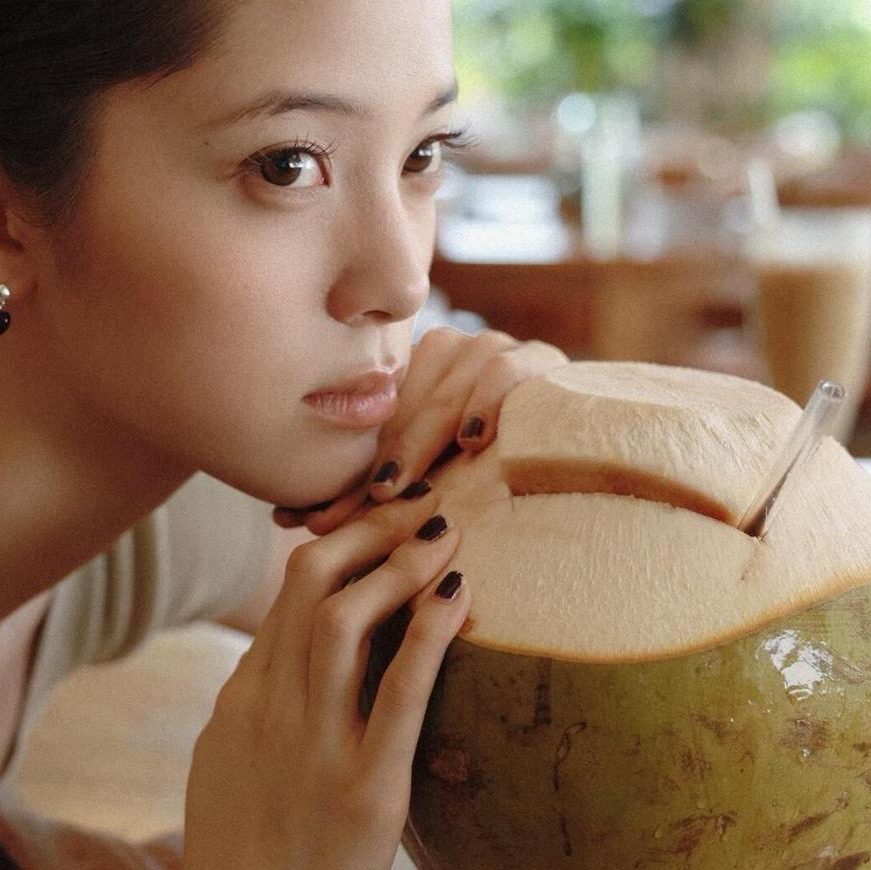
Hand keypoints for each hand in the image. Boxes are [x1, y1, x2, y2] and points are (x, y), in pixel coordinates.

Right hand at [174, 490, 470, 869]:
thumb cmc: (240, 868)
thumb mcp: (224, 769)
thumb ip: (255, 710)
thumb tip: (284, 660)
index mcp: (238, 703)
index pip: (283, 595)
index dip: (336, 543)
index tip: (380, 518)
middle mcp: (269, 712)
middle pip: (309, 586)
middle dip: (367, 532)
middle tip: (416, 504)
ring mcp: (313, 749)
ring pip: (342, 621)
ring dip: (397, 564)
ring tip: (443, 534)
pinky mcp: (364, 792)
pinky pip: (397, 693)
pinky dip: (427, 635)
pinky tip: (455, 598)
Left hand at [273, 324, 566, 535]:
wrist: (585, 452)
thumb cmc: (490, 479)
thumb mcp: (424, 485)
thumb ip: (367, 493)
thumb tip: (286, 516)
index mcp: (415, 373)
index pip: (369, 420)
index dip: (341, 473)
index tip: (303, 520)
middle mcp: (450, 352)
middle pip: (401, 406)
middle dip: (371, 468)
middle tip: (344, 519)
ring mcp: (495, 350)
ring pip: (444, 388)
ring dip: (417, 442)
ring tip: (395, 491)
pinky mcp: (543, 360)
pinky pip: (508, 371)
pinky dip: (487, 402)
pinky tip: (472, 442)